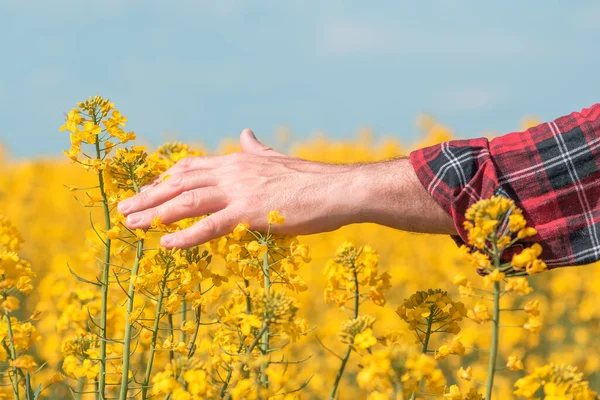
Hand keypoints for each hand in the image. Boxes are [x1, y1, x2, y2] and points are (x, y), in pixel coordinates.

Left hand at [117, 129, 359, 248]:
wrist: (336, 190)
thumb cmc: (311, 180)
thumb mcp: (277, 159)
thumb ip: (256, 148)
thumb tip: (245, 132)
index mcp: (238, 161)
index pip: (192, 167)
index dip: (165, 179)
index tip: (147, 190)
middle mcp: (232, 173)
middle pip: (180, 183)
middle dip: (148, 196)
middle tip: (124, 209)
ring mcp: (239, 192)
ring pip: (186, 202)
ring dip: (155, 213)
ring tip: (132, 225)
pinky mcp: (249, 214)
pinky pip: (210, 226)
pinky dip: (185, 235)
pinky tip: (165, 244)